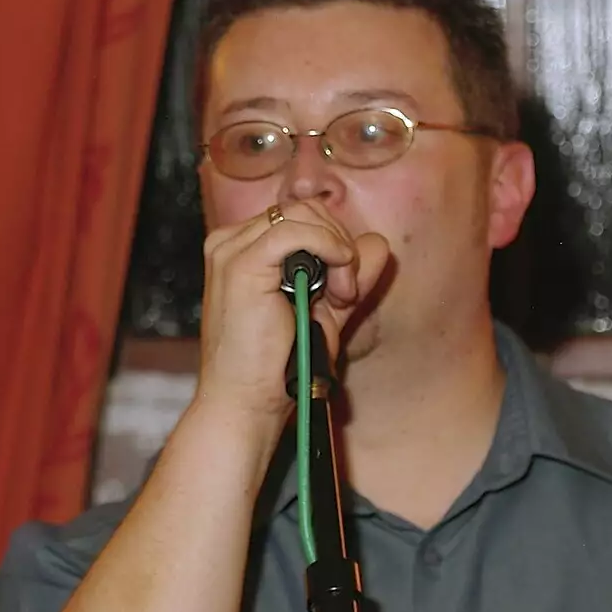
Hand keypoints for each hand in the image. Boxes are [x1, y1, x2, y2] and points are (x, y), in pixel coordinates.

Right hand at [195, 199, 389, 422]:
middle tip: (344, 295)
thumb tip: (379, 244)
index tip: (344, 293)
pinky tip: (338, 283)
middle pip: (306, 210)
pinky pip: (297, 230)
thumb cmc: (277, 367)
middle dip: (339, 246)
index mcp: (244, 248)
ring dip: (337, 252)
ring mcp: (232, 250)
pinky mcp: (241, 263)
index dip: (334, 245)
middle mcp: (232, 242)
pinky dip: (329, 248)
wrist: (246, 402)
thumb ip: (350, 277)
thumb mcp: (325, 312)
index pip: (303, 217)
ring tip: (339, 297)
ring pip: (304, 215)